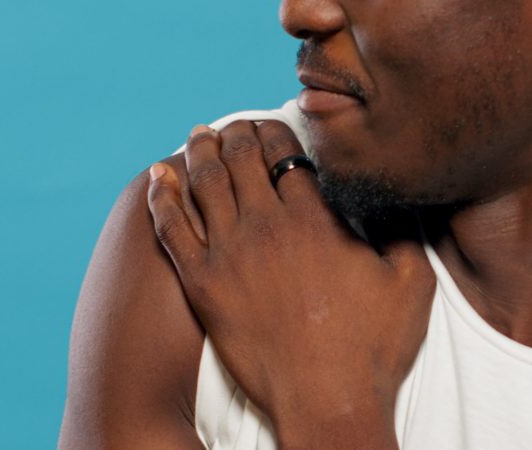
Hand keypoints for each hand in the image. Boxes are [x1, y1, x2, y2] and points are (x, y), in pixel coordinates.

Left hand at [147, 120, 435, 448]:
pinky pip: (171, 228)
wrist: (327, 400)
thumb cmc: (372, 347)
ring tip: (199, 134)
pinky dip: (161, 197)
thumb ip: (401, 232)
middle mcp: (266, 226)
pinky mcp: (202, 283)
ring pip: (204, 184)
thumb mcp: (409, 282)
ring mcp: (228, 254)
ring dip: (200, 152)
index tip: (269, 126)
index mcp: (313, 218)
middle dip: (236, 133)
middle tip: (231, 125)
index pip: (285, 154)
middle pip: (241, 160)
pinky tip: (157, 176)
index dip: (275, 133)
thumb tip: (393, 200)